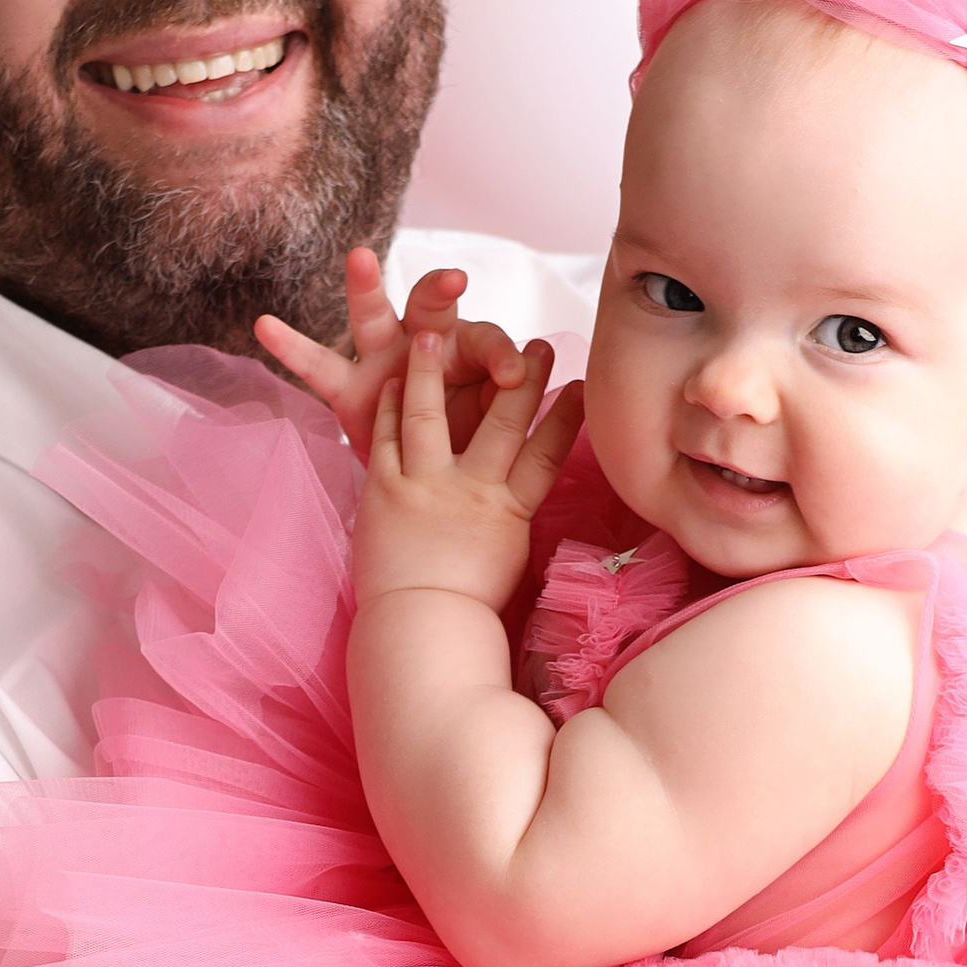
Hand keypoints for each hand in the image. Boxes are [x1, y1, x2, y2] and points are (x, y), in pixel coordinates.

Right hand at [256, 249, 534, 463]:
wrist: (435, 490)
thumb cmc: (476, 449)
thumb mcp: (504, 435)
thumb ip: (523, 415)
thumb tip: (580, 411)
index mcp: (471, 355)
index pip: (489, 342)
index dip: (504, 356)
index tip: (520, 374)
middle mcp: (426, 346)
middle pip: (434, 308)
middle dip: (442, 291)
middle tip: (454, 280)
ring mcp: (382, 361)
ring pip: (372, 316)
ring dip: (367, 287)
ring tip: (362, 257)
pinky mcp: (347, 386)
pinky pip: (315, 364)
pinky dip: (289, 346)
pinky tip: (263, 325)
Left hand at [355, 321, 581, 613]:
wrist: (420, 631)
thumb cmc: (468, 604)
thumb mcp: (506, 557)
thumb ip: (512, 516)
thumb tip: (523, 488)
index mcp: (509, 512)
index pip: (548, 454)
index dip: (567, 416)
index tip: (582, 385)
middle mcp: (471, 492)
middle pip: (503, 423)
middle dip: (522, 379)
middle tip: (537, 344)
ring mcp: (425, 488)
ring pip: (431, 415)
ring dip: (432, 371)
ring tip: (434, 335)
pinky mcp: (385, 491)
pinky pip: (388, 437)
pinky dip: (390, 407)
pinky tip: (390, 381)